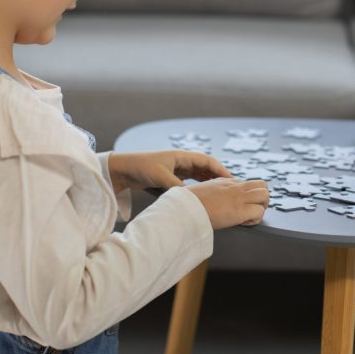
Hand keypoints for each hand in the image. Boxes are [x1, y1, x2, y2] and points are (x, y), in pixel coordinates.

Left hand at [107, 150, 230, 192]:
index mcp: (182, 156)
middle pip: (205, 168)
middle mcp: (182, 161)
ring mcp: (177, 168)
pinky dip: (197, 187)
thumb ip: (177, 186)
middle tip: (228, 189)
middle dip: (217, 177)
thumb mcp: (161, 177)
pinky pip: (189, 181)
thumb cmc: (142, 167)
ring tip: (219, 193)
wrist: (124, 169)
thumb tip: (192, 197)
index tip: (230, 179)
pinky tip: (201, 195)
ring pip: (198, 175)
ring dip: (208, 182)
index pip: (207, 161)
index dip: (220, 169)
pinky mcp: (171, 176)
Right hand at [187, 178, 269, 228]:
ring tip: (250, 217)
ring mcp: (239, 197)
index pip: (248, 184)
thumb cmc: (188, 202)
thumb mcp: (200, 191)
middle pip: (262, 185)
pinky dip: (255, 220)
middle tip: (253, 210)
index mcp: (226, 181)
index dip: (247, 196)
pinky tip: (244, 223)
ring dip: (262, 208)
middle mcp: (235, 187)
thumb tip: (203, 199)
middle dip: (262, 198)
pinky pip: (259, 212)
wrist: (185, 208)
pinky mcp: (240, 210)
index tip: (240, 206)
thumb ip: (209, 192)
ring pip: (265, 195)